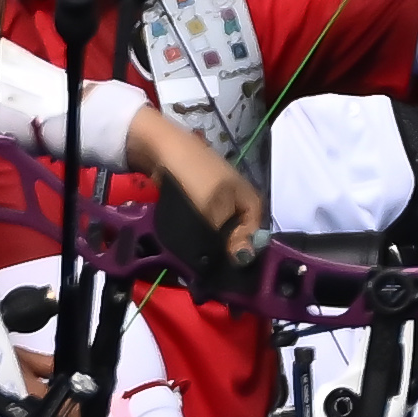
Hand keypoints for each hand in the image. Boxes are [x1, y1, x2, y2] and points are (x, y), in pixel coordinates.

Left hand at [127, 112, 263, 261]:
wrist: (162, 149)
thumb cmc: (195, 174)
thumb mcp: (214, 207)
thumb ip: (228, 235)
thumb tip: (242, 259)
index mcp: (252, 203)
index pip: (255, 240)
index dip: (241, 255)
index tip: (224, 268)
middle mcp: (240, 206)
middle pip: (238, 238)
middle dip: (224, 251)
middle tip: (208, 266)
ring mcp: (221, 205)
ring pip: (221, 234)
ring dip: (210, 245)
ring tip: (197, 259)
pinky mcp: (202, 205)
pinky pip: (206, 226)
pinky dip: (199, 235)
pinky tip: (189, 245)